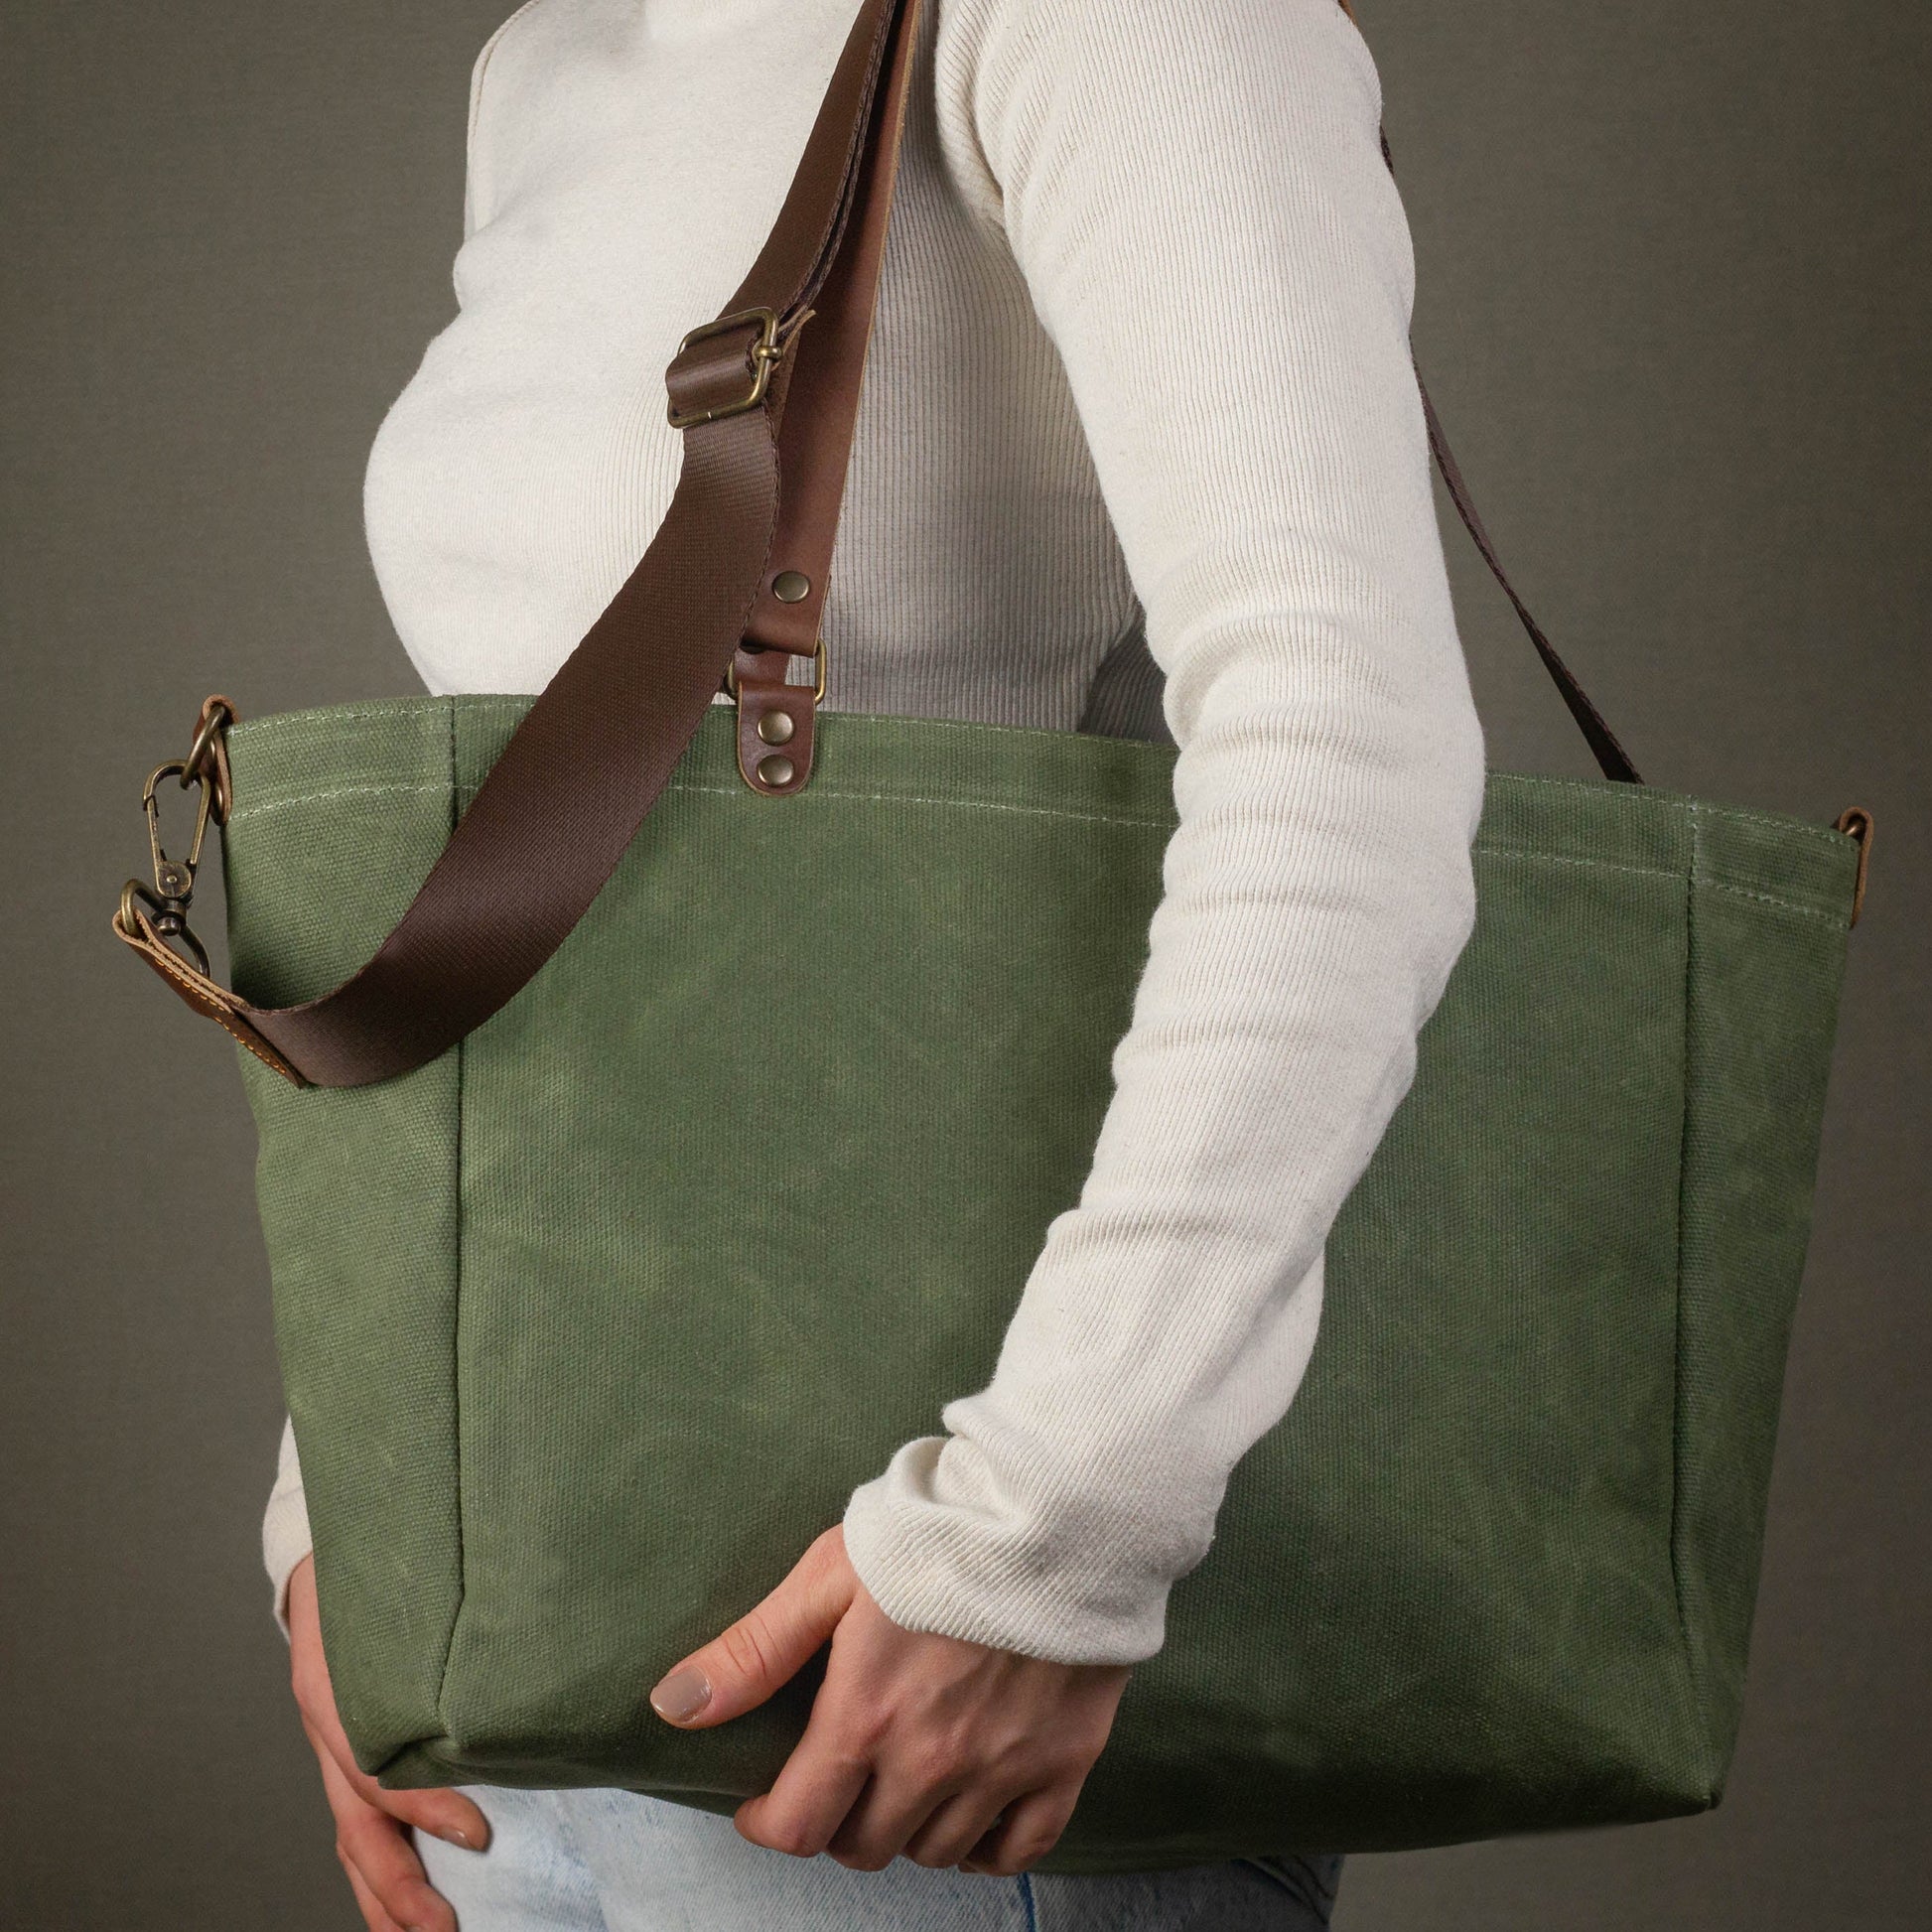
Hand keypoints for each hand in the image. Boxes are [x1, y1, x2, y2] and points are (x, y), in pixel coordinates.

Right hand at [287, 1557, 490, 1931]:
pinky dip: (378, 1868)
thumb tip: (526, 1629)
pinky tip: (408, 1899)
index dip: (422, 1805)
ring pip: (350, 1836)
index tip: (475, 1832)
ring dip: (383, 1894)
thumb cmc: (376, 1561)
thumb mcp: (401, 1577)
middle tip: (444, 1927)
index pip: (373, 1765)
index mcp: (335, 1684)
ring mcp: (333, 1742)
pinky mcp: (344, 1750)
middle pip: (355, 1823)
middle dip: (396, 1884)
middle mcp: (330, 1723)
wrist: (320, 1547)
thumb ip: (443, 1614)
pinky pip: (356, 1821)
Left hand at [649, 1526, 1129, 1874]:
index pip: (798, 1826)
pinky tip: (970, 1814)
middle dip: (836, 1820)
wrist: (1058, 1510)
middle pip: (864, 1845)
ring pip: (935, 1851)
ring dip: (907, 1829)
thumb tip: (674, 1706)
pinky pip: (1017, 1851)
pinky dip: (986, 1847)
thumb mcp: (831, 1573)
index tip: (763, 1800)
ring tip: (899, 1782)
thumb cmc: (939, 1528)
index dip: (768, 1822)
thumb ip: (756, 1648)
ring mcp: (1001, 1768)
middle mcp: (931, 1761)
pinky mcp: (1063, 1761)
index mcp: (865, 1717)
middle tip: (837, 1776)